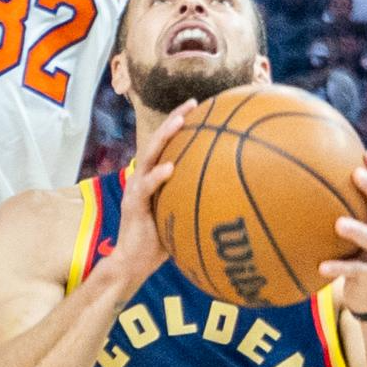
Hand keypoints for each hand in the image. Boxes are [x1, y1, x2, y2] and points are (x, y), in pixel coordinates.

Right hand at [105, 99, 197, 300]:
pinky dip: (157, 175)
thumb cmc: (161, 242)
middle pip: (157, 140)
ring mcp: (136, 189)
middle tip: (193, 103)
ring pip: (149, 155)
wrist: (133, 263)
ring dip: (164, 137)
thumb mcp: (182, 216)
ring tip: (180, 122)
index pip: (167, 143)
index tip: (202, 107)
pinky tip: (171, 167)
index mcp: (153, 177)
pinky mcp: (133, 205)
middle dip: (174, 119)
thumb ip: (197, 202)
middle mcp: (143, 177)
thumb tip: (233, 197)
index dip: (181, 123)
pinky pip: (146, 187)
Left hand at [318, 150, 366, 316]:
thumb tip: (306, 181)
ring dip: (357, 231)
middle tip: (357, 175)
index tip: (366, 153)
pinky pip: (355, 270)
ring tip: (339, 224)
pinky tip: (321, 266)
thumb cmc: (357, 254)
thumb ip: (341, 210)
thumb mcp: (355, 231)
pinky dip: (338, 267)